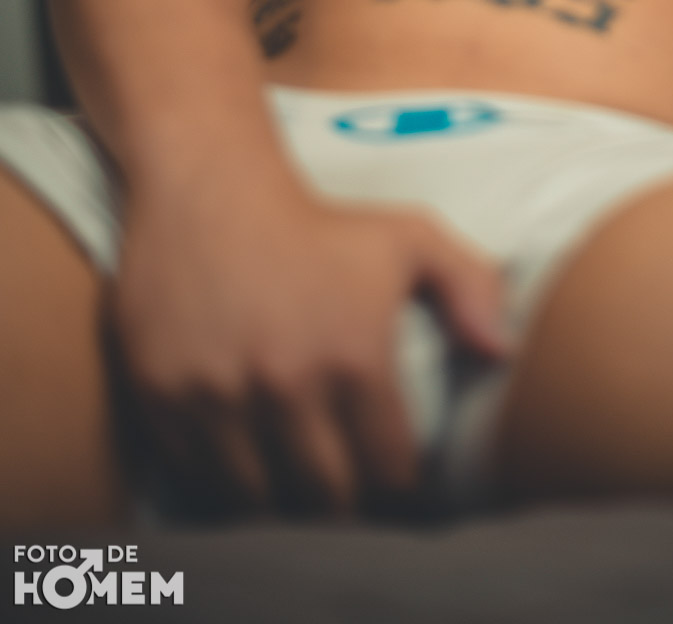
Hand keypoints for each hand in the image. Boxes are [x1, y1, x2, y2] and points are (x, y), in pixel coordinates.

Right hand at [110, 174, 510, 515]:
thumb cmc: (318, 219)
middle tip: (346, 476)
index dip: (397, 479)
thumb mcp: (410, 237)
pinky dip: (222, 475)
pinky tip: (244, 449)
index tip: (392, 471)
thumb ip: (471, 288)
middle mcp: (286, 384)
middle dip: (344, 496)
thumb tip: (499, 353)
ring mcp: (218, 395)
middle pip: (326, 496)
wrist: (211, 187)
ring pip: (259, 496)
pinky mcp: (162, 395)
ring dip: (281, 493)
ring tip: (294, 468)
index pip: (387, 468)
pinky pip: (198, 473)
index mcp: (353, 355)